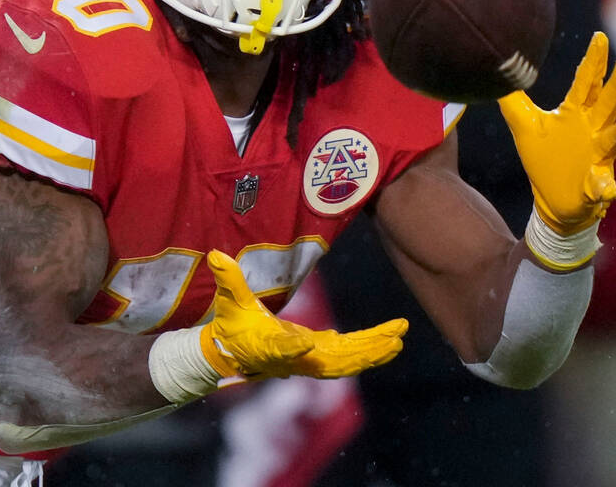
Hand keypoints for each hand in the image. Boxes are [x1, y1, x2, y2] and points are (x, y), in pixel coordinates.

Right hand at [201, 251, 406, 379]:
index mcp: (269, 345)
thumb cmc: (232, 327)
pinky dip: (368, 349)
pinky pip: (349, 356)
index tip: (305, 344)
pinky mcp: (318, 356)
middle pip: (333, 361)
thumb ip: (228, 279)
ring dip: (373, 350)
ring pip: (347, 361)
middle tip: (394, 338)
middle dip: (364, 350)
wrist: (234, 355)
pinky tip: (389, 340)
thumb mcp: (229, 302)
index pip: (281, 347)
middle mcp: (295, 359)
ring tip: (399, 338)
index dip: (292, 348)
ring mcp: (309, 360)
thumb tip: (217, 254)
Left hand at [498, 32, 615, 233]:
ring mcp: (598, 158)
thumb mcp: (525, 126)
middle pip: (608, 105)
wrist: (552, 200)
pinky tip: (608, 190)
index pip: (586, 83)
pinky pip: (604, 186)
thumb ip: (513, 101)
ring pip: (613, 142)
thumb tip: (498, 72)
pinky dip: (606, 188)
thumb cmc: (544, 158)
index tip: (599, 37)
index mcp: (576, 114)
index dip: (593, 61)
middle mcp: (593, 131)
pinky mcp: (596, 185)